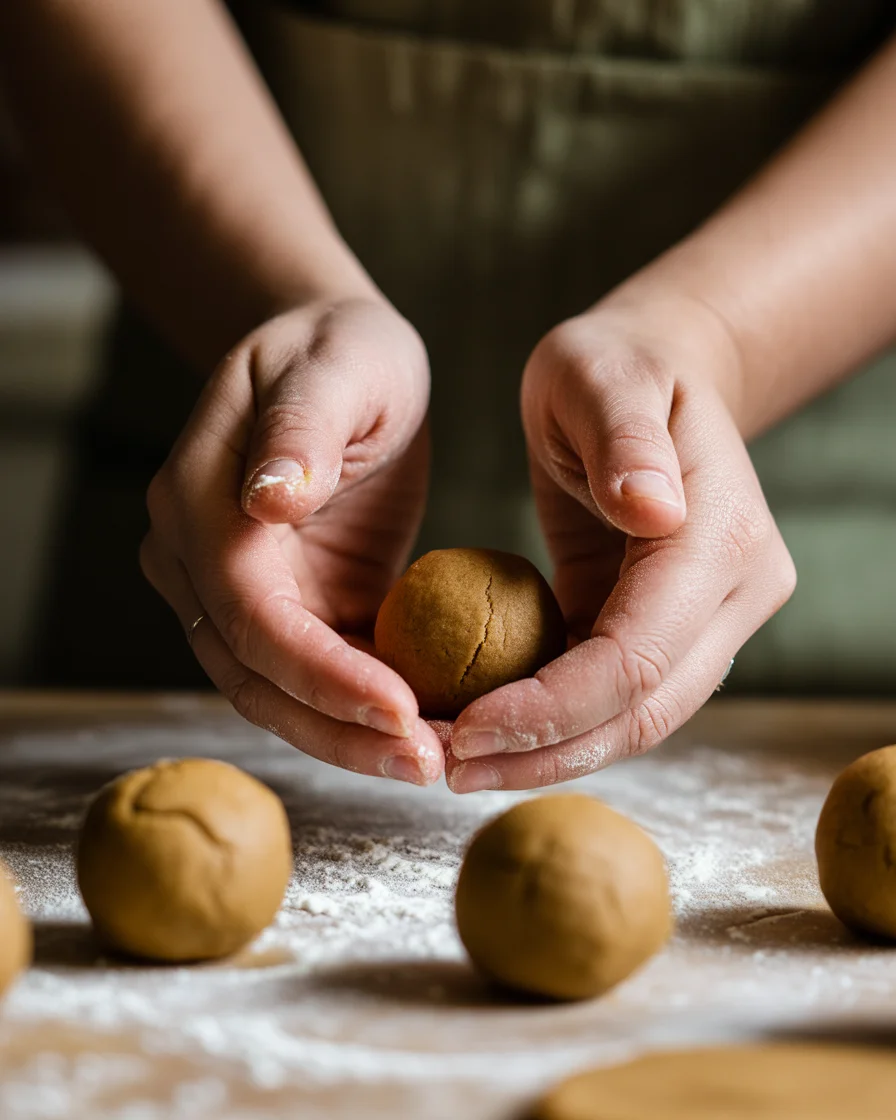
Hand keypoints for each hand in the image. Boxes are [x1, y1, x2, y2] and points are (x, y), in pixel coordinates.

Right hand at [140, 297, 443, 784]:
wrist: (336, 361)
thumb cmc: (341, 351)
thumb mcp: (335, 368)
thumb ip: (301, 429)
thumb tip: (266, 499)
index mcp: (197, 502)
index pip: (250, 612)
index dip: (319, 672)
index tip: (401, 709)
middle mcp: (197, 560)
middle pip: (254, 676)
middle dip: (338, 728)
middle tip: (427, 764)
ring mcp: (233, 592)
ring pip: (276, 694)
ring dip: (349, 738)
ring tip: (433, 763)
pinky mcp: (283, 606)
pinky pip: (312, 676)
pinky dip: (360, 710)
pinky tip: (425, 729)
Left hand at [448, 296, 795, 790]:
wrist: (655, 376)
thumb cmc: (616, 366)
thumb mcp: (605, 374)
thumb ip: (625, 438)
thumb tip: (653, 509)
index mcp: (720, 540)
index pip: (638, 655)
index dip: (555, 706)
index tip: (468, 728)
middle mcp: (733, 594)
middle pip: (645, 711)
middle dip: (547, 752)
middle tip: (450, 768)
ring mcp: (709, 620)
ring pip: (635, 720)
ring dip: (547, 753)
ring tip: (459, 762)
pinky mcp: (669, 629)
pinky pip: (613, 694)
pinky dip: (553, 721)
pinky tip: (487, 727)